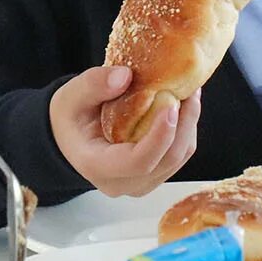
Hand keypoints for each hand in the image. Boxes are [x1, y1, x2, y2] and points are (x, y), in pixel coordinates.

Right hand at [50, 66, 199, 196]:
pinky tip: (184, 107)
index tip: (172, 104)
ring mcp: (139, 184)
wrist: (70, 136)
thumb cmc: (71, 118)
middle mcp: (120, 183)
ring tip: (191, 93)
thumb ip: (93, 84)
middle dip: (183, 125)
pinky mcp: (152, 176)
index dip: (160, 136)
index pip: (137, 162)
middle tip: (190, 90)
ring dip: (188, 126)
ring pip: (177, 159)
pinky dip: (185, 131)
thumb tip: (125, 76)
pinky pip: (178, 156)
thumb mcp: (71, 96)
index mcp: (97, 166)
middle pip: (165, 161)